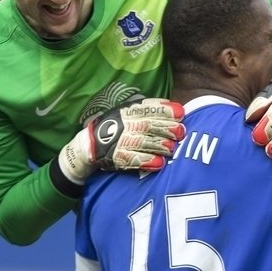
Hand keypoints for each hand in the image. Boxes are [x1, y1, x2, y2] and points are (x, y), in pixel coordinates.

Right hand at [59, 97, 184, 182]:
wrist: (90, 144)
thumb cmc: (117, 126)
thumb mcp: (129, 111)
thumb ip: (149, 108)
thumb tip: (174, 106)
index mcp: (129, 112)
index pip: (148, 108)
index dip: (165, 110)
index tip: (181, 113)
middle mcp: (125, 125)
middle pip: (148, 125)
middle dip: (166, 128)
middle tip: (181, 132)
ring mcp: (120, 141)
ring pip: (143, 142)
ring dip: (159, 145)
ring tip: (172, 148)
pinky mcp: (117, 157)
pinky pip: (133, 159)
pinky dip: (147, 161)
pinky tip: (159, 163)